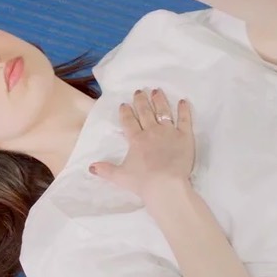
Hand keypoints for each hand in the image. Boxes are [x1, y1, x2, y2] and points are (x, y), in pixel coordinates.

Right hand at [89, 88, 195, 202]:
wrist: (166, 185)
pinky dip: (184, 110)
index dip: (126, 112)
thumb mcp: (120, 177)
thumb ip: (106, 170)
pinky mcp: (185, 136)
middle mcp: (152, 131)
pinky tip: (182, 101)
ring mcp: (169, 132)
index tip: (124, 104)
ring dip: (159, 100)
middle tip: (139, 91)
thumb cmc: (143, 182)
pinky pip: (185, 120)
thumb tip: (91, 167)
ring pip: (163, 111)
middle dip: (141, 100)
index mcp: (136, 139)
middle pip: (145, 112)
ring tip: (156, 90)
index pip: (129, 121)